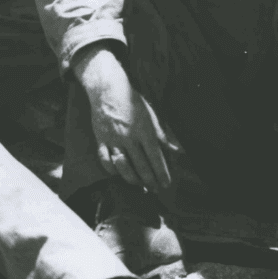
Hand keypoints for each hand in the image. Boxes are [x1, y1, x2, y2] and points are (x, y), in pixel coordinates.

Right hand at [73, 45, 178, 189]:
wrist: (107, 89)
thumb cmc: (132, 101)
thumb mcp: (151, 115)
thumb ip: (163, 135)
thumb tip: (176, 150)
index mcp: (144, 130)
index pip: (155, 157)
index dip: (162, 173)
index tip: (166, 183)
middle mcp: (129, 137)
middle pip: (141, 165)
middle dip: (150, 180)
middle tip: (155, 189)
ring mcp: (113, 139)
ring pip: (123, 166)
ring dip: (132, 178)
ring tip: (140, 184)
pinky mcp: (101, 140)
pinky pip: (105, 160)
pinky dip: (112, 170)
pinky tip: (118, 173)